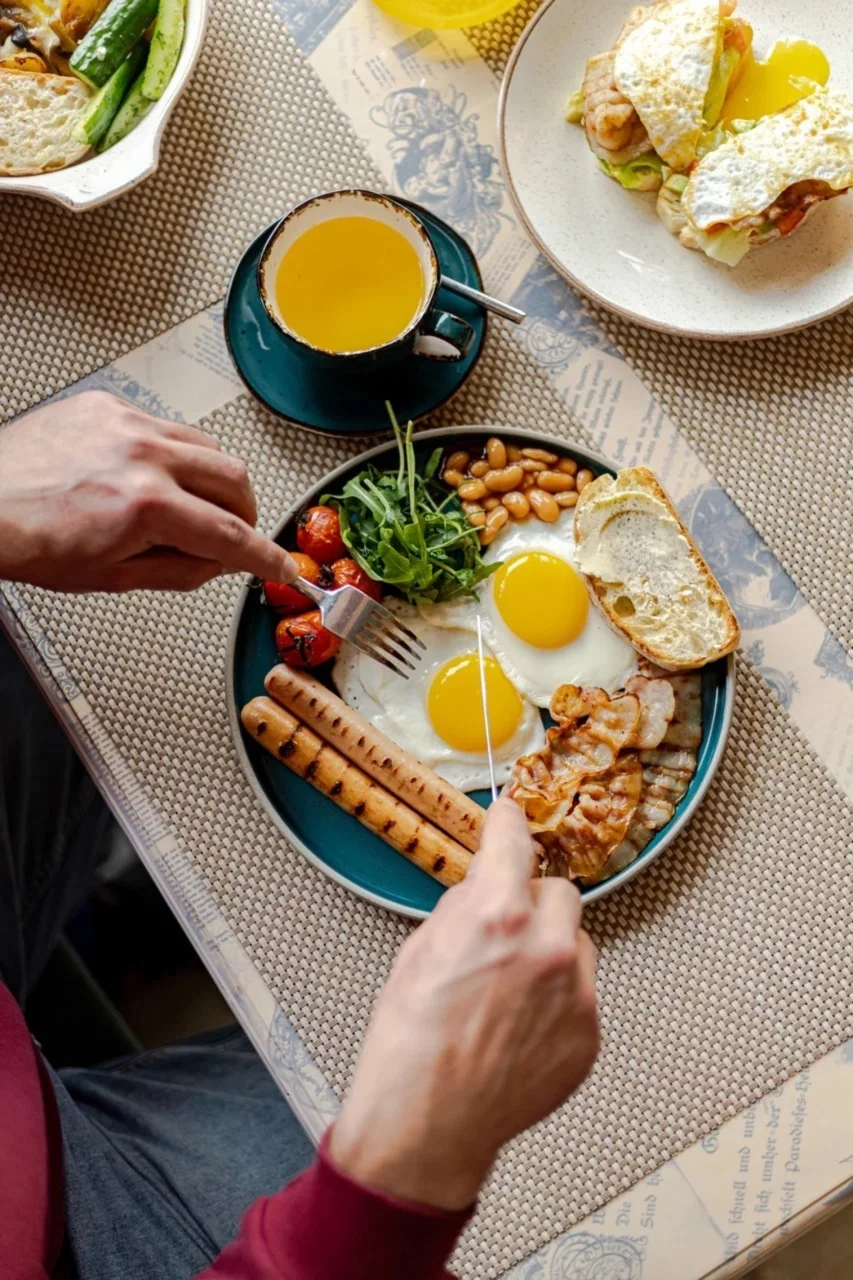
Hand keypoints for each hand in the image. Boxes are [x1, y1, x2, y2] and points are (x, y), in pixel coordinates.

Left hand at [0, 391, 295, 592]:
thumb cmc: (28, 541)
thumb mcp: (112, 577)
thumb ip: (181, 570)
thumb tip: (221, 564)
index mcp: (146, 506)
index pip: (231, 535)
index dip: (265, 556)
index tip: (281, 565)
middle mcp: (141, 455)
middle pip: (235, 479)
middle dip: (246, 514)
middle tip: (234, 536)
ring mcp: (125, 422)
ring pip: (208, 446)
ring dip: (216, 481)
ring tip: (195, 505)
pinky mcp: (108, 404)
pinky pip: (167, 427)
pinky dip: (174, 456)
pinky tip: (152, 476)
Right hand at [330, 797, 598, 1210]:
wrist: (425, 1127)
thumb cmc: (409, 1045)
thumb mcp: (419, 951)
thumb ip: (463, 906)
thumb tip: (486, 878)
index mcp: (496, 917)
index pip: (515, 841)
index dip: (507, 825)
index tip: (510, 819)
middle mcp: (545, 948)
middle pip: (558, 891)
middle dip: (531, 902)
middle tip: (502, 929)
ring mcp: (574, 994)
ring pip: (576, 941)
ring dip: (550, 949)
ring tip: (509, 990)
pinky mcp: (588, 1034)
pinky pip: (582, 991)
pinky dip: (558, 997)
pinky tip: (519, 1024)